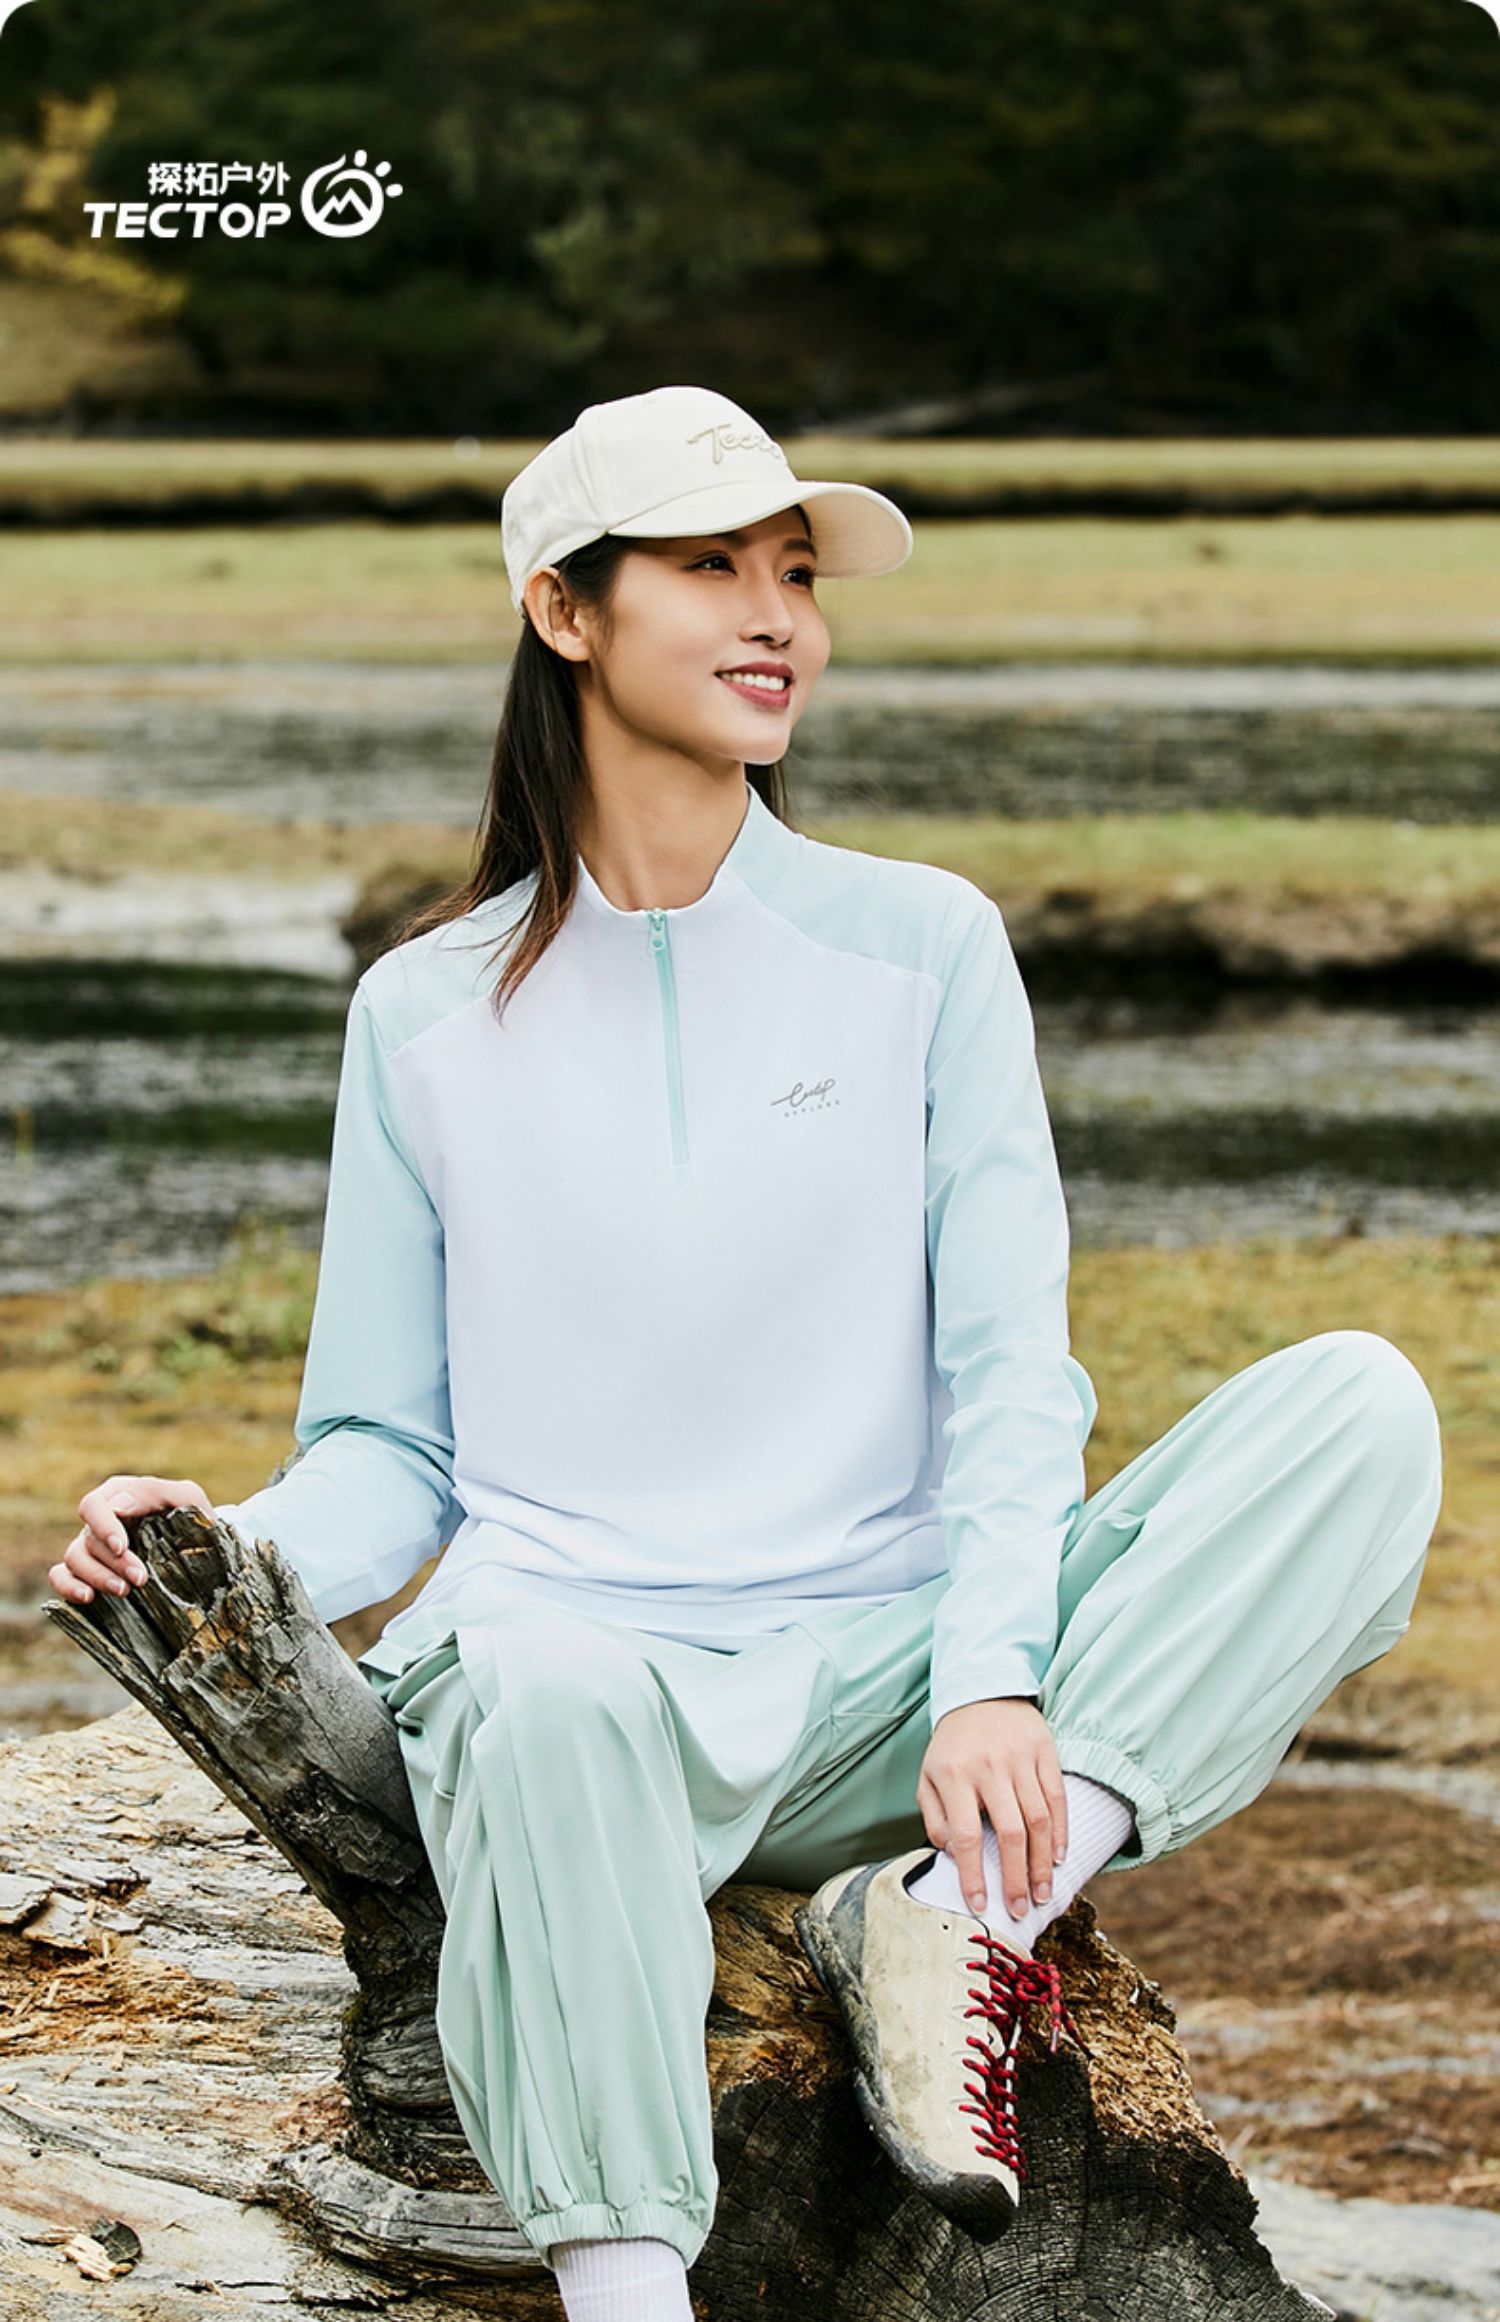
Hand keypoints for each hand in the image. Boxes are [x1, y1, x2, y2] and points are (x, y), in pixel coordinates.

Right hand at [49, 1474, 213, 1605]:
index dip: (102, 1527)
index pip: (93, 1506)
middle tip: (140, 1579)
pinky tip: (87, 1598)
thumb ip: (154, 1492)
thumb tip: (119, 1506)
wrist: (207, 1552)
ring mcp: (93, 1548)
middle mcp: (101, 1522)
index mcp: (119, 1496)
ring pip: (74, 1559)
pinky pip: (60, 1576)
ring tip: (124, 1591)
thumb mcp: (187, 1499)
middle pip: (87, 1539)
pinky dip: (67, 1586)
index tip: (121, 1547)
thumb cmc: (195, 1519)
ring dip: (96, 1577)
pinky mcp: (89, 1573)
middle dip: (113, 1562)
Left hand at [917, 1697, 1068, 1921]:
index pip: (966, 1836)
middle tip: (1021, 1909)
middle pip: (1010, 1833)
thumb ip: (935, 1819)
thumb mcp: (928, 1778)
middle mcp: (989, 1768)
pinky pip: (1057, 1798)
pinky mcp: (1045, 1752)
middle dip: (1016, 1878)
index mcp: (954, 1776)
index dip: (974, 1875)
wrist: (982, 1692)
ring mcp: (1020, 1759)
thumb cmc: (952, 1747)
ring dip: (1043, 1863)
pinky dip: (1061, 1831)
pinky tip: (1059, 1857)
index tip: (980, 1904)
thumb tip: (954, 1855)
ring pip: (1039, 1820)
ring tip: (1044, 1893)